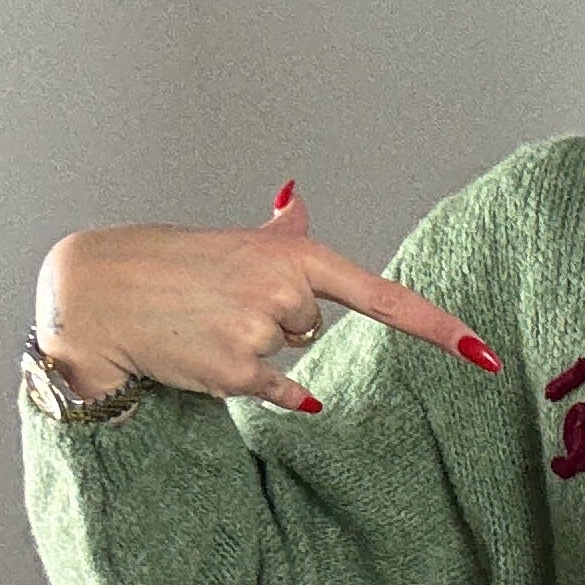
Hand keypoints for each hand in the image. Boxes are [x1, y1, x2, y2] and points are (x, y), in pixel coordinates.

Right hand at [32, 183, 503, 412]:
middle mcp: (285, 291)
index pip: (381, 296)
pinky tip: (215, 357)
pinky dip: (266, 387)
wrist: (99, 292)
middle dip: (276, 318)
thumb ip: (278, 231)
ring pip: (290, 353)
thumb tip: (296, 193)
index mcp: (295, 254)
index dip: (438, 328)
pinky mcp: (238, 373)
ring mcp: (262, 334)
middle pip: (314, 325)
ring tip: (206, 322)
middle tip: (221, 300)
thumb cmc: (168, 265)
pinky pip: (279, 390)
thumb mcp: (231, 241)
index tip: (485, 356)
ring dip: (255, 345)